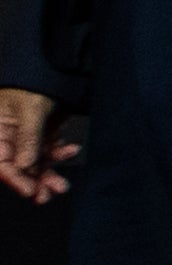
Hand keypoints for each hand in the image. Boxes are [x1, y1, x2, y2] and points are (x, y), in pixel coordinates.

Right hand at [0, 86, 64, 205]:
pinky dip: (60, 154)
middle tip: (48, 195)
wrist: (48, 69)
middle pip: (18, 169)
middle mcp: (8, 141)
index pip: (1, 165)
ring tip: (62, 186)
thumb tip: (25, 167)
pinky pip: (49, 153)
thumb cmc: (30, 85)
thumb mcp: (29, 109)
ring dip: (48, 176)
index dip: (13, 179)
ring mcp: (25, 141)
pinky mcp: (41, 138)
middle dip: (33, 183)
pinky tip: (72, 150)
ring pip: (35, 165)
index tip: (29, 191)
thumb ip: (28, 137)